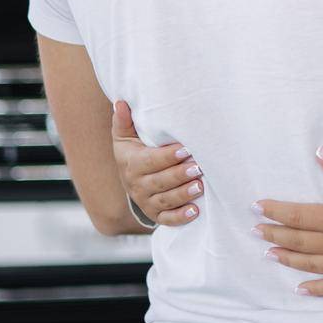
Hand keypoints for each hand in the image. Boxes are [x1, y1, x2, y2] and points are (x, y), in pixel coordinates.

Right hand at [111, 100, 203, 225]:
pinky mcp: (157, 215)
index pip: (149, 161)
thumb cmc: (135, 152)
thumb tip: (121, 102)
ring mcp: (147, 202)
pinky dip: (181, 217)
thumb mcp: (126, 137)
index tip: (185, 149)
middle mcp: (138, 185)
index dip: (167, 156)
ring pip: (165, 200)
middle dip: (179, 175)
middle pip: (159, 182)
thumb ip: (124, 121)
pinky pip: (167, 219)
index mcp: (132, 164)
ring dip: (183, 194)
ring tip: (200, 186)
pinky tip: (195, 211)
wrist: (131, 180)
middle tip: (198, 168)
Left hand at [253, 148, 322, 296]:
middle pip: (300, 241)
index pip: (300, 216)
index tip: (258, 207)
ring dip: (288, 258)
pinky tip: (300, 289)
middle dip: (275, 233)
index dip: (276, 211)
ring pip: (311, 265)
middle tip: (255, 229)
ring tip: (269, 253)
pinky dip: (315, 289)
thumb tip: (320, 153)